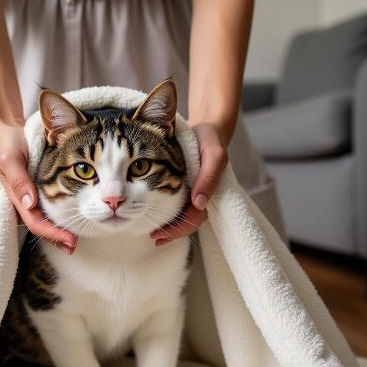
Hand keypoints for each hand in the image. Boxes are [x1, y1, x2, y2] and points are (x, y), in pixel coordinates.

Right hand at [0, 123, 77, 253]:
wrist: (5, 132)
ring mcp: (27, 198)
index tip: (70, 240)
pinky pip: (45, 211)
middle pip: (39, 227)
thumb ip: (19, 180)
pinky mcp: (34, 192)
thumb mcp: (11, 157)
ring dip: (56, 233)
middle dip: (56, 239)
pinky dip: (56, 220)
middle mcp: (22, 201)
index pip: (35, 222)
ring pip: (42, 221)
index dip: (52, 233)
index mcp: (16, 196)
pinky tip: (68, 224)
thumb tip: (29, 203)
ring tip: (73, 242)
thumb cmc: (8, 143)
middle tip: (74, 247)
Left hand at [150, 123, 227, 245]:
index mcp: (209, 192)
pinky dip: (166, 214)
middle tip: (154, 239)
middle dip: (172, 233)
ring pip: (182, 216)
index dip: (179, 228)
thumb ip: (208, 177)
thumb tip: (199, 203)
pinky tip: (152, 217)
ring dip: (169, 227)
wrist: (205, 128)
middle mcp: (200, 196)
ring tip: (152, 235)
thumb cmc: (209, 141)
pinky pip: (177, 206)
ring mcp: (193, 193)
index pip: (195, 216)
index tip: (160, 235)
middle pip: (188, 222)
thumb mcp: (213, 154)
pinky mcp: (184, 188)